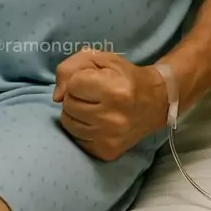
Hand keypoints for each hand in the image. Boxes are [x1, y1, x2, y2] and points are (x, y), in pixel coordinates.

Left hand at [53, 48, 167, 160]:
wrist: (154, 103)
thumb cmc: (125, 76)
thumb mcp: (100, 59)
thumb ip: (71, 67)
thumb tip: (56, 96)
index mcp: (114, 91)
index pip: (73, 85)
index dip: (79, 79)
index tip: (92, 80)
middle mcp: (112, 118)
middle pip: (69, 105)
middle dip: (75, 96)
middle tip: (92, 94)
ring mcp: (109, 138)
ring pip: (69, 123)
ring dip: (75, 112)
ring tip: (91, 107)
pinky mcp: (106, 152)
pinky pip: (77, 139)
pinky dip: (81, 128)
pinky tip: (95, 121)